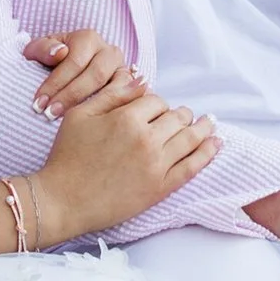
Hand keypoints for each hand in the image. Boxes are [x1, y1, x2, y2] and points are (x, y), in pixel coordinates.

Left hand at [25, 29, 142, 121]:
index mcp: (88, 38)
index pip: (74, 61)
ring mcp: (122, 70)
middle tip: (50, 114)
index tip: (39, 103)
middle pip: (95, 75)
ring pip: (113, 88)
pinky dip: (111, 111)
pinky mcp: (130, 89)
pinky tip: (93, 123)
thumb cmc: (49, 62)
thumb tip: (59, 52)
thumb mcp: (39, 51)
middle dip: (70, 96)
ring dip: (90, 106)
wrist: (64, 71)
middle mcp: (109, 52)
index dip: (55, 83)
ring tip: (68, 120)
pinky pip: (126, 100)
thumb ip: (43, 48)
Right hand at [34, 81, 217, 242]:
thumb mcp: (80, 115)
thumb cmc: (67, 156)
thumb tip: (140, 80)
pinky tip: (215, 144)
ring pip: (189, 138)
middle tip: (183, 115)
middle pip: (177, 117)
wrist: (63, 200)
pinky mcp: (160, 188)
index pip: (156, 100)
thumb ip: (112, 95)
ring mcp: (157, 165)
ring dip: (203, 128)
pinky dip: (207, 153)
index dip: (155, 103)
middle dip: (180, 114)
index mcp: (127, 118)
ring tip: (210, 123)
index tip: (151, 109)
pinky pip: (192, 167)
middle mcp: (147, 139)